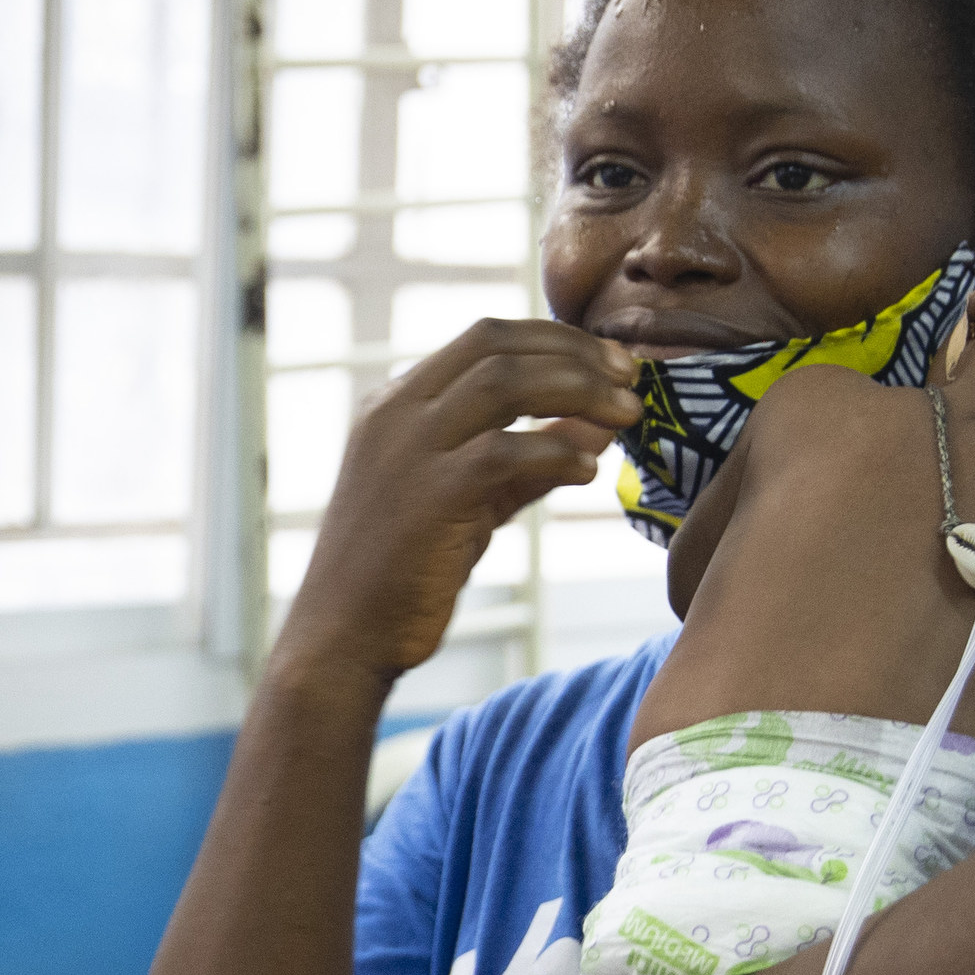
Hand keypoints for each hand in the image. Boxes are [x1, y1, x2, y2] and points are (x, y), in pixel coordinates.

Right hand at [275, 319, 640, 684]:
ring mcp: (407, 450)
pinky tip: (586, 472)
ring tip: (626, 414)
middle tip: (631, 377)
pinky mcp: (428, 495)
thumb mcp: (468, 500)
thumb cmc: (404, 572)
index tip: (610, 361)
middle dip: (575, 352)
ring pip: (503, 382)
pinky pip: (504, 451)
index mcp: (396, 403)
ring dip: (577, 388)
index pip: (484, 338)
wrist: (344, 637)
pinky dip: (555, 452)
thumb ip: (528, 461)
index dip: (556, 340)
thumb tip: (600, 427)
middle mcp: (395, 412)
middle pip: (496, 344)